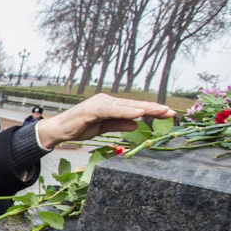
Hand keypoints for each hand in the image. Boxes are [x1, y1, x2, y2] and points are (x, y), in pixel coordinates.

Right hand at [36, 94, 175, 148]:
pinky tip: (139, 113)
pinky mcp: (92, 109)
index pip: (133, 108)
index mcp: (110, 105)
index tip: (168, 114)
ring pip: (125, 106)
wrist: (58, 130)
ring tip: (160, 110)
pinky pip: (112, 110)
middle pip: (133, 105)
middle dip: (153, 108)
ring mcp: (99, 103)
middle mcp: (106, 101)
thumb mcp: (103, 129)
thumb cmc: (79, 128)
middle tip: (171, 111)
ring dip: (144, 108)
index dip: (151, 110)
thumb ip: (119, 125)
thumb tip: (136, 126)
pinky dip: (126, 112)